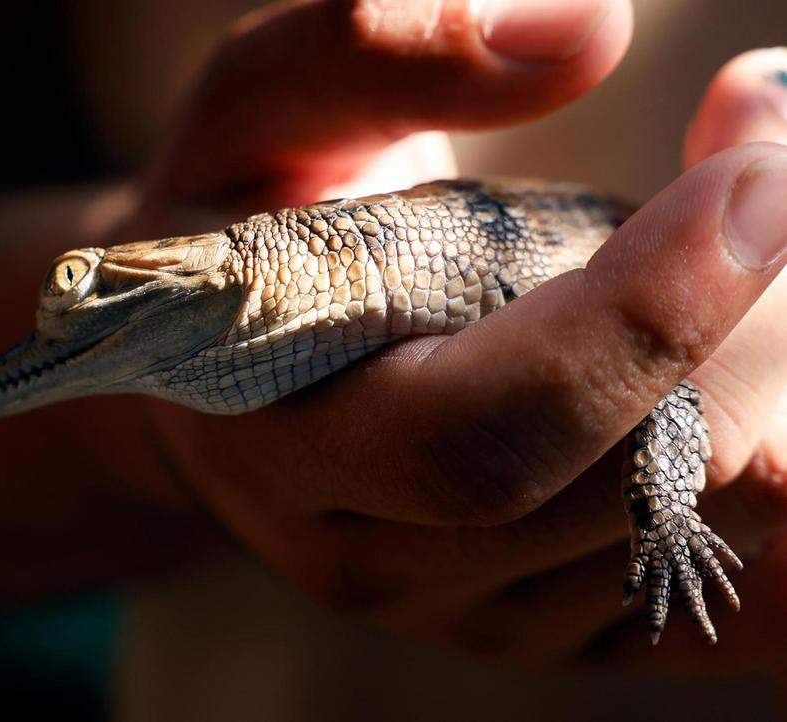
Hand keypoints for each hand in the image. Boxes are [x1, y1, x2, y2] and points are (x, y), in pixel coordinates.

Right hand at [127, 2, 786, 671]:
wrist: (246, 380)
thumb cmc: (249, 225)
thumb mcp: (255, 112)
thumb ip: (372, 52)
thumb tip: (586, 34)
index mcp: (283, 453)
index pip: (483, 444)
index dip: (642, 321)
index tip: (752, 170)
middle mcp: (388, 567)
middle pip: (646, 486)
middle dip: (760, 314)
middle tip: (761, 161)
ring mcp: (491, 620)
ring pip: (731, 525)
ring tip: (742, 234)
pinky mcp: (575, 637)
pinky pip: (763, 598)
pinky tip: (751, 356)